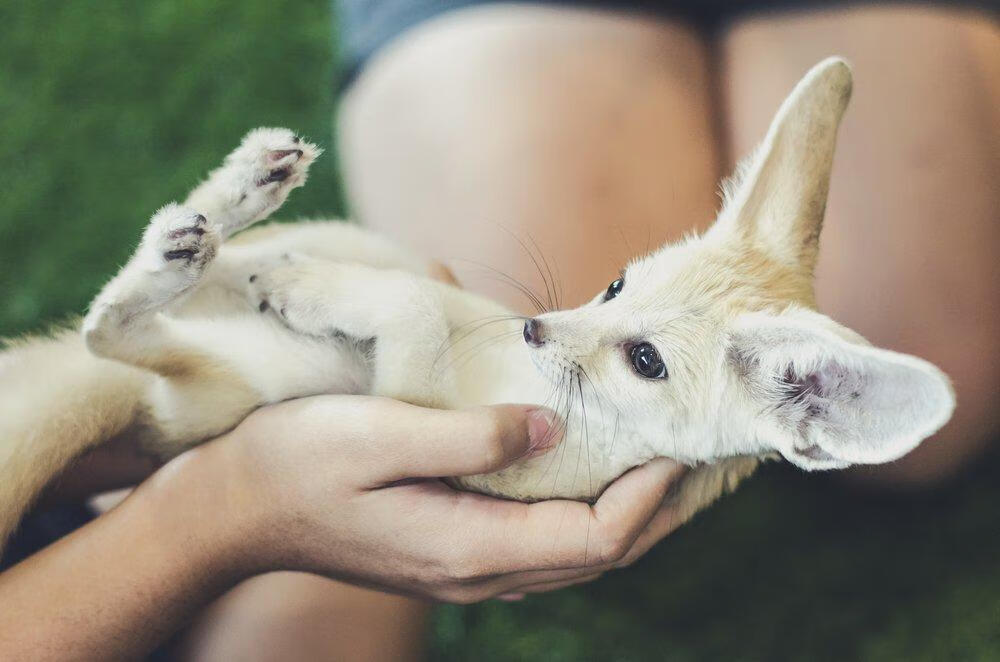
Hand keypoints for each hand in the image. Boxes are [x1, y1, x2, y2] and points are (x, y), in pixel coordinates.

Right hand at [211, 395, 686, 602]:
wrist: (236, 508)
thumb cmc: (299, 462)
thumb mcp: (382, 433)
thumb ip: (473, 435)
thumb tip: (552, 426)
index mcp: (469, 547)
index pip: (593, 536)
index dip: (648, 495)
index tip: (682, 442)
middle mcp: (477, 573)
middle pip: (598, 554)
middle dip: (657, 509)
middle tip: (700, 456)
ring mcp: (465, 568)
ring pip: (574, 553)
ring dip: (628, 513)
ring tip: (663, 464)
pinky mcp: (453, 550)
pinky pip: (543, 540)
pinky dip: (586, 511)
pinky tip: (594, 473)